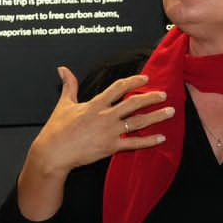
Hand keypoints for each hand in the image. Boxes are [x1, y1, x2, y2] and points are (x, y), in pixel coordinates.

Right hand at [25, 67, 173, 176]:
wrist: (52, 153)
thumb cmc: (56, 130)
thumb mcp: (64, 104)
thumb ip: (69, 85)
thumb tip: (63, 69)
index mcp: (95, 104)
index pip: (118, 88)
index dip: (133, 81)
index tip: (145, 78)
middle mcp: (105, 116)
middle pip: (133, 103)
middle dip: (151, 98)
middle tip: (164, 94)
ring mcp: (109, 132)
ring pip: (138, 122)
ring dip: (156, 116)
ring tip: (170, 112)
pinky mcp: (110, 147)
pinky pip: (134, 144)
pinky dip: (149, 141)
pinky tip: (161, 138)